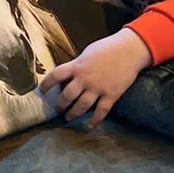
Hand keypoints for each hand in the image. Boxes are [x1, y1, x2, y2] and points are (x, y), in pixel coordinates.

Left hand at [39, 30, 153, 128]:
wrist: (130, 49)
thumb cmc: (109, 47)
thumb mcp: (89, 52)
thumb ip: (78, 64)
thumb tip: (70, 73)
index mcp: (78, 66)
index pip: (56, 75)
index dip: (47, 84)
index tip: (42, 90)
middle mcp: (85, 79)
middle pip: (67, 96)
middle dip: (60, 105)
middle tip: (58, 109)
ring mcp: (98, 88)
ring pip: (81, 106)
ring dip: (73, 114)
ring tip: (69, 117)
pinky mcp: (111, 95)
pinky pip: (101, 111)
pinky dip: (95, 120)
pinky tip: (90, 125)